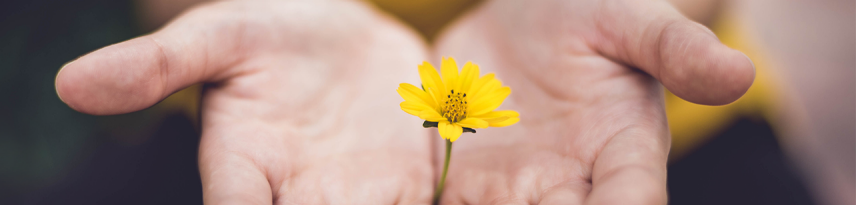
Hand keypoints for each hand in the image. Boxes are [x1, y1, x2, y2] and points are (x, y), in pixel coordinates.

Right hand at [56, 1, 438, 203]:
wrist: (351, 34)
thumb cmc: (275, 29)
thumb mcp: (220, 35)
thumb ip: (156, 65)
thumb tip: (68, 84)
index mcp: (241, 171)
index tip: (286, 203)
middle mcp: (297, 200)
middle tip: (341, 200)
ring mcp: (354, 201)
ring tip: (393, 203)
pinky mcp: (409, 195)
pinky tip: (496, 202)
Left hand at [429, 0, 753, 203]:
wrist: (525, 13)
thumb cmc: (590, 10)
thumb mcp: (631, 18)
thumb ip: (674, 48)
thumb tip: (738, 73)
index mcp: (623, 150)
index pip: (629, 199)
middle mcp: (570, 184)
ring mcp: (513, 189)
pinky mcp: (462, 182)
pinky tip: (397, 203)